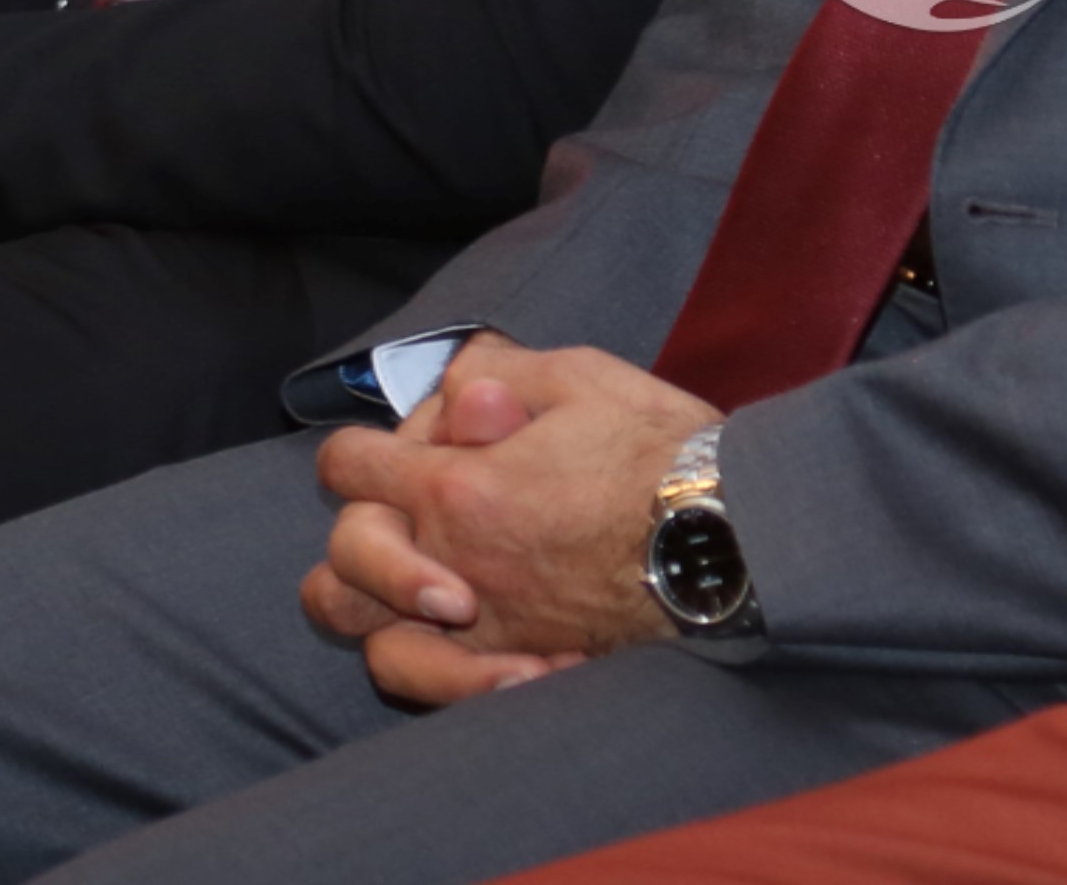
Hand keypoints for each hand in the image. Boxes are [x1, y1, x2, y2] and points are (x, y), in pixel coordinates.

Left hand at [295, 338, 707, 705]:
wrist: (726, 537)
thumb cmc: (659, 451)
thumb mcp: (580, 377)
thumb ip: (497, 374)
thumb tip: (455, 395)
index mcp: (455, 484)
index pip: (349, 465)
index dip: (364, 451)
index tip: (406, 450)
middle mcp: (451, 562)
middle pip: (341, 560)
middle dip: (367, 532)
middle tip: (427, 516)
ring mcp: (480, 625)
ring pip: (373, 643)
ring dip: (382, 617)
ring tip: (427, 597)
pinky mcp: (519, 666)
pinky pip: (440, 691)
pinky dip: (444, 677)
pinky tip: (480, 649)